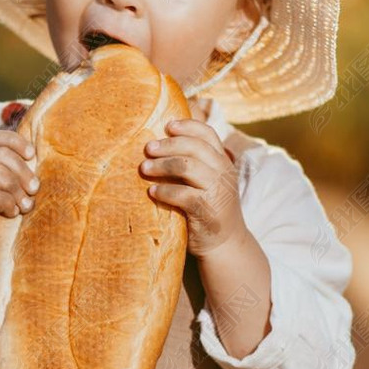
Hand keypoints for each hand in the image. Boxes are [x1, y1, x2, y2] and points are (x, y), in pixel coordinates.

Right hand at [0, 115, 38, 241]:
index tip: (32, 155)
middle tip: (35, 189)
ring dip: (16, 189)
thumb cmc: (5, 211)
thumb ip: (24, 174)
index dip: (17, 142)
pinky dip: (6, 204)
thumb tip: (53, 163)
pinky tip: (13, 212)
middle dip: (23, 171)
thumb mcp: (14, 188)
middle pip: (0, 155)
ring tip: (26, 205)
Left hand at [139, 118, 244, 256]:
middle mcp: (223, 172)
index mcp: (223, 161)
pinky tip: (151, 191)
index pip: (207, 133)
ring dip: (162, 165)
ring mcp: (217, 190)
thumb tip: (159, 145)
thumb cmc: (208, 209)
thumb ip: (194, 164)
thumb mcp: (208, 182)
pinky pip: (182, 194)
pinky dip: (164, 191)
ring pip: (188, 166)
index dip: (187, 126)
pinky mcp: (207, 209)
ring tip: (144, 168)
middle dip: (168, 145)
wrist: (224, 244)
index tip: (167, 125)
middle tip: (148, 148)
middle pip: (194, 147)